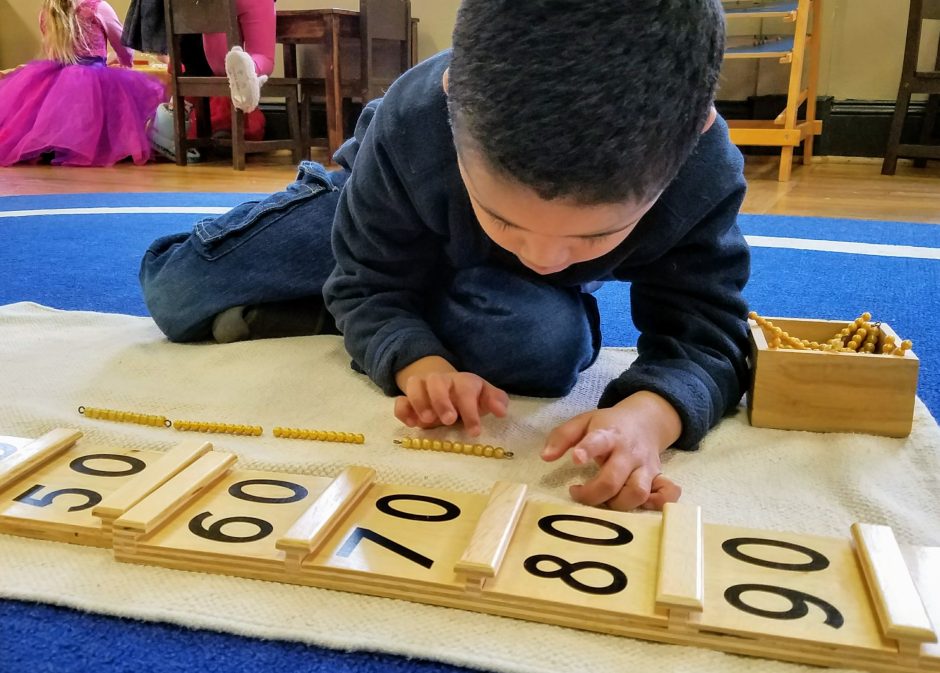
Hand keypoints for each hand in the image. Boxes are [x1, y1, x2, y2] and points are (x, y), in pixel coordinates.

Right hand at [394, 356, 508, 435]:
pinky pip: (400, 400)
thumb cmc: (469, 397)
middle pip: (436, 381)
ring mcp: (422, 388)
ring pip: (414, 384)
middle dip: (441, 400)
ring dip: (420, 402)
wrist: (446, 388)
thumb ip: (496, 401)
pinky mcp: (408, 399)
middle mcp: (441, 381)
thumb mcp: (484, 397)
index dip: (470, 410)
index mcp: (462, 381)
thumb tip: (502, 411)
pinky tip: (412, 424)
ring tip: (427, 421)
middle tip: (448, 421)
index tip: (474, 432)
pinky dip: (403, 411)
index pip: (466, 389)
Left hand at [540, 391, 682, 510]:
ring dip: (618, 504)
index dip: (588, 449)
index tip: (576, 458)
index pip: (599, 440)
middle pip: (614, 479)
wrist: (645, 420)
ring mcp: (646, 466)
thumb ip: (562, 437)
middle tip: (577, 491)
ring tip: (603, 500)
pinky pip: (667, 494)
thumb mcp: (582, 422)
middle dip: (593, 494)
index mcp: (609, 434)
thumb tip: (545, 457)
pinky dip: (658, 504)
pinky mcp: (659, 477)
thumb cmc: (608, 425)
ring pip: (638, 492)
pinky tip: (641, 506)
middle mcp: (629, 451)